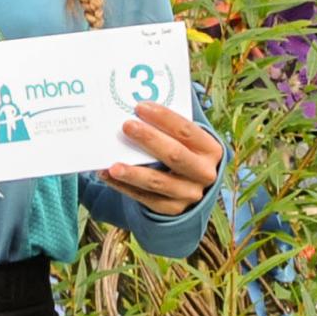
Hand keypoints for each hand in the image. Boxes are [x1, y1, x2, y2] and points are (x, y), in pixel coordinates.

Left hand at [103, 103, 222, 215]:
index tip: (140, 106)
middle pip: (175, 155)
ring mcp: (188, 193)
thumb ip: (167, 126)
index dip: (164, 118)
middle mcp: (204, 173)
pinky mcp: (171, 209)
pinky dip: (123, 186)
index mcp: (210, 150)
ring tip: (112, 165)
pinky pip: (144, 198)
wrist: (189, 185)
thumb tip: (133, 107)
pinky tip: (106, 174)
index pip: (187, 131)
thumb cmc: (181, 150)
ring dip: (133, 173)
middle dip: (150, 140)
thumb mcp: (185, 139)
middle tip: (126, 126)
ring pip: (158, 182)